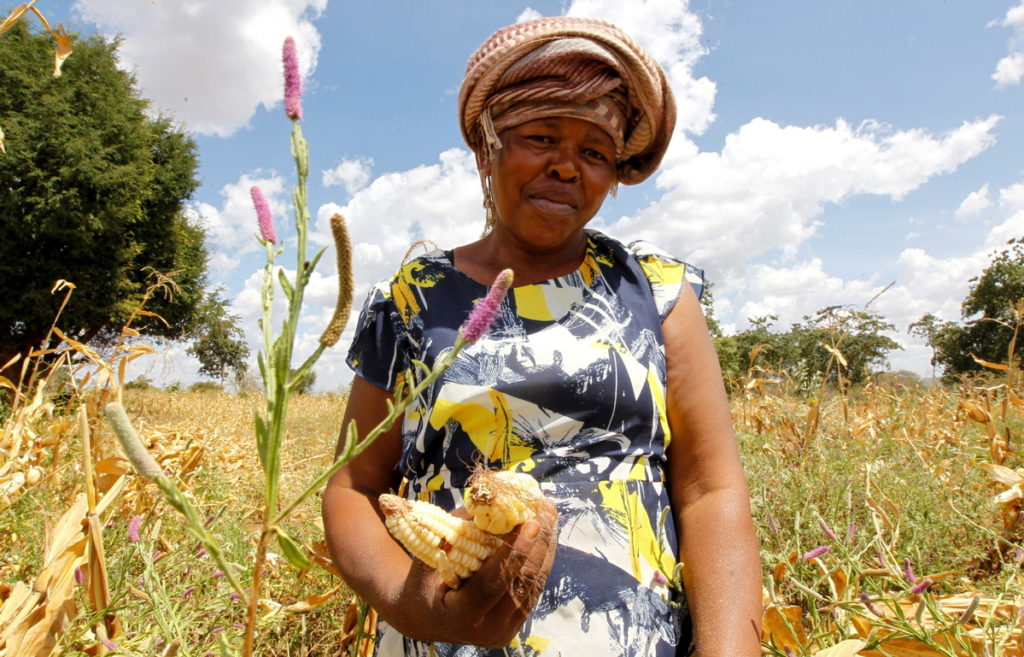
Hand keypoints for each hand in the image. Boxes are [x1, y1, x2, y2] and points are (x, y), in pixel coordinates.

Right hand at [395, 498, 557, 647]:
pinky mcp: (516, 623)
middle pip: (521, 583)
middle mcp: (487, 630)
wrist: (427, 617)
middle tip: (545, 508)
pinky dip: (541, 558)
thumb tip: (491, 500)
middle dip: (538, 542)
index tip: (530, 522)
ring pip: (534, 584)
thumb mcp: (430, 557)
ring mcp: (505, 629)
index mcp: (460, 617)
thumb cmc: (424, 582)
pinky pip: (534, 587)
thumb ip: (459, 531)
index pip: (494, 583)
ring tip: (549, 514)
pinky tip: (545, 534)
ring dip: (545, 547)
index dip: (514, 552)